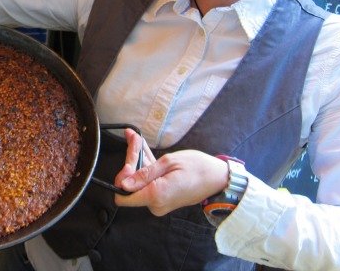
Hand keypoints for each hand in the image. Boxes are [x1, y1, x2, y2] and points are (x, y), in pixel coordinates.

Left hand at [114, 128, 228, 215]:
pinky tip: (143, 147)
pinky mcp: (162, 197)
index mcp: (156, 196)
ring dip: (137, 159)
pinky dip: (146, 166)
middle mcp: (156, 203)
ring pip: (139, 180)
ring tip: (137, 137)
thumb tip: (123, 184)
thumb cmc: (198, 168)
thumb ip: (144, 173)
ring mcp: (159, 201)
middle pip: (131, 184)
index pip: (123, 197)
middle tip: (134, 137)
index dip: (121, 178)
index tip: (129, 161)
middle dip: (131, 159)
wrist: (218, 178)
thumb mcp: (169, 163)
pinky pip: (148, 182)